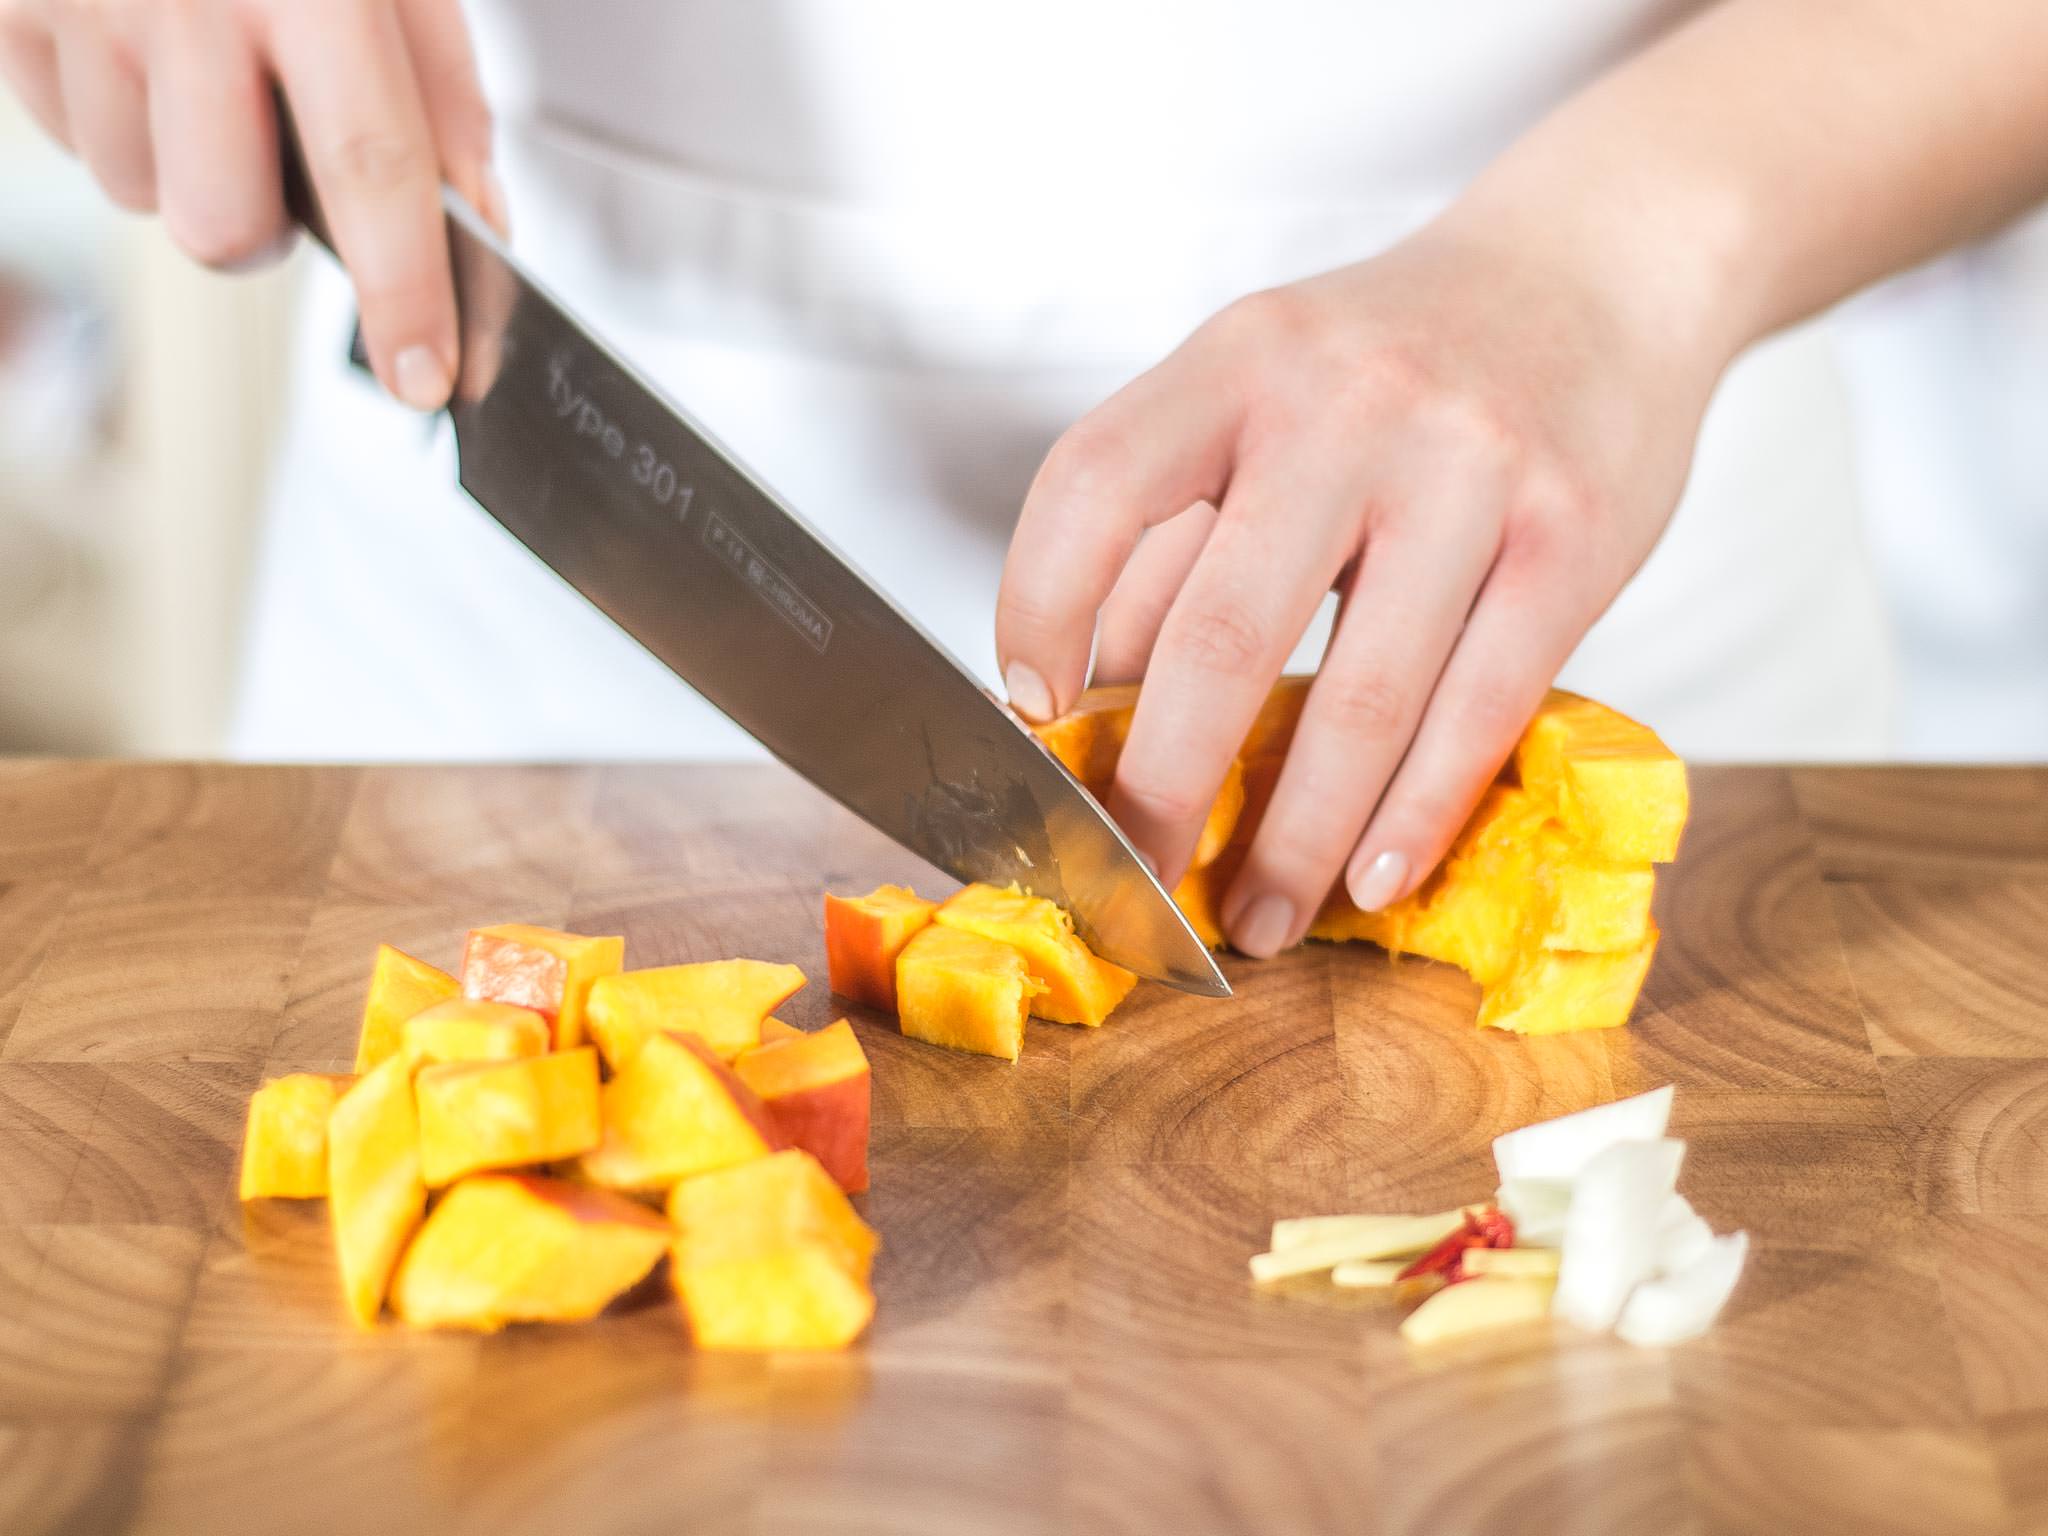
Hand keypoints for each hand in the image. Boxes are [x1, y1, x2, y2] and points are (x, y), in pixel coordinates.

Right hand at [0, 0, 503, 408]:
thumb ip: (444, 95)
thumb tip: (478, 231)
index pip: (371, 173)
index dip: (405, 293)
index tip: (423, 378)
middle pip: (224, 227)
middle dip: (265, 235)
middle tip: (280, 160)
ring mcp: (75, 3)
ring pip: (142, 195)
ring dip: (187, 169)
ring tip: (203, 69)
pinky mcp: (7, 12)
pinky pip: (75, 140)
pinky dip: (120, 122)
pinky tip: (140, 46)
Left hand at [996, 213, 1721, 955]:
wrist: (1598, 270)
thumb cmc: (1397, 360)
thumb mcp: (1262, 395)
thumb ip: (1170, 532)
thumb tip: (1079, 702)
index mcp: (1241, 359)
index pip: (1095, 485)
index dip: (1039, 609)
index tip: (1030, 716)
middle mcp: (1349, 404)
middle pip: (1221, 634)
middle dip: (1161, 788)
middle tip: (1129, 882)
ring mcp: (1472, 471)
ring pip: (1362, 699)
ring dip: (1293, 839)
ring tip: (1252, 918)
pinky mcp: (1574, 540)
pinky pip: (1479, 710)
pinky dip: (1412, 816)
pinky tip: (1368, 881)